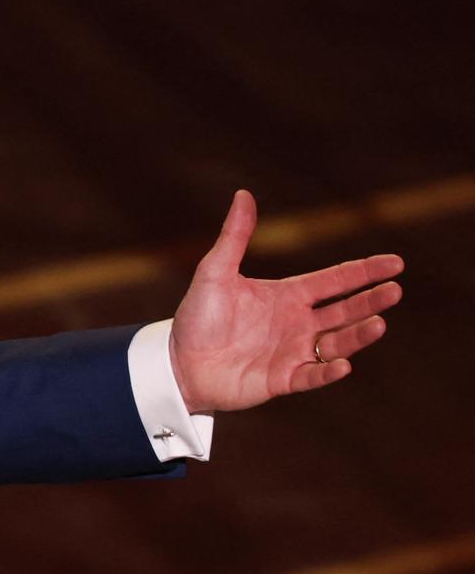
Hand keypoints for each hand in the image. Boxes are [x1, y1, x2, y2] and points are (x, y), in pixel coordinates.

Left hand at [168, 189, 403, 412]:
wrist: (176, 363)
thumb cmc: (196, 318)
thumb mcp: (215, 272)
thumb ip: (234, 237)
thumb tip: (243, 194)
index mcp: (287, 295)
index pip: (335, 280)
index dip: (364, 272)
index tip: (396, 264)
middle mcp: (297, 323)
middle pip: (345, 310)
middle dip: (370, 301)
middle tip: (395, 291)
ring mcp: (293, 352)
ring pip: (337, 342)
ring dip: (358, 335)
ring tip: (379, 323)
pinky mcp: (283, 379)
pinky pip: (313, 376)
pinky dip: (328, 371)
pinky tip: (343, 364)